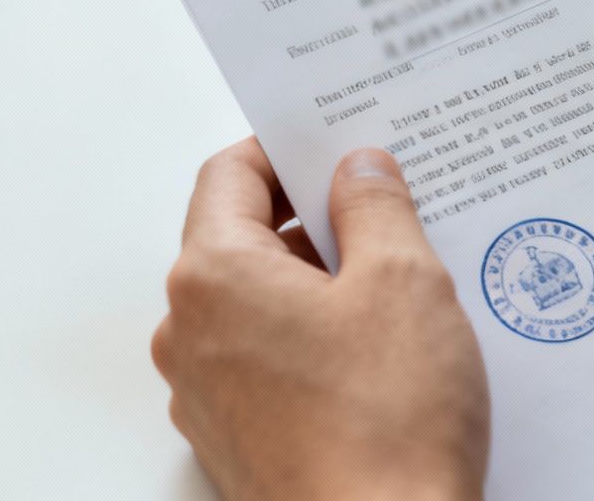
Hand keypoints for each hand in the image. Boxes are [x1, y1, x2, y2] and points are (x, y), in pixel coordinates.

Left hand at [152, 139, 487, 500]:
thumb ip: (376, 206)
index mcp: (213, 275)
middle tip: (386, 217)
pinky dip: (310, 345)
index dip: (287, 151)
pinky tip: (376, 358)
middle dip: (312, 222)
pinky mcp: (234, 443)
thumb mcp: (405, 282)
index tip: (339, 149)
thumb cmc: (387, 425)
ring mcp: (205, 395)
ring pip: (255, 306)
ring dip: (316, 287)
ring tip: (396, 294)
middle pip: (240, 240)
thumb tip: (358, 169)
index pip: (230, 174)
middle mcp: (189, 333)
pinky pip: (264, 364)